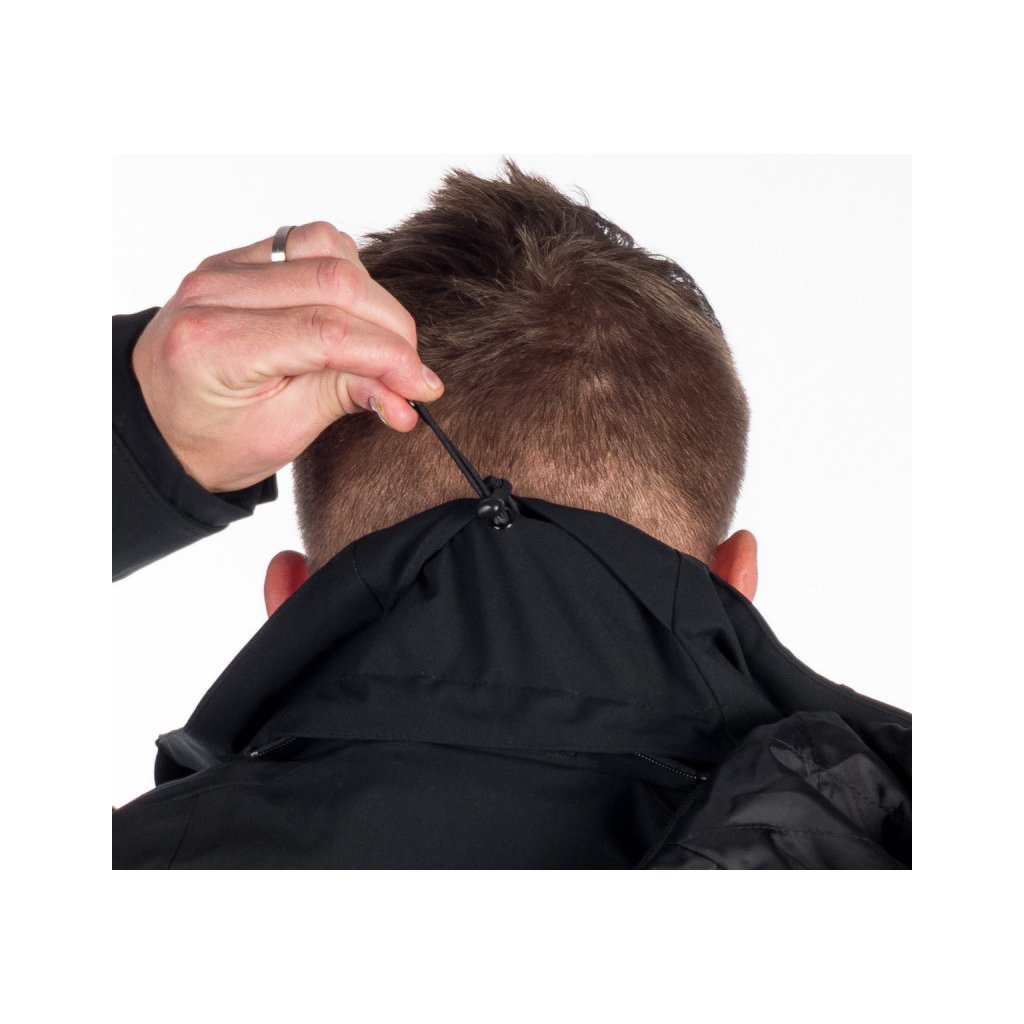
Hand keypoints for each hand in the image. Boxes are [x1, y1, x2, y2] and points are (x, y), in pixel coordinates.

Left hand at [131, 221, 442, 492]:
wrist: (160, 422)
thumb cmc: (212, 439)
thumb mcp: (280, 434)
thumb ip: (344, 397)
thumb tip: (407, 395)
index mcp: (215, 345)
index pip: (326, 332)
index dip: (388, 357)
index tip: (423, 387)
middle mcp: (215, 292)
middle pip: (335, 282)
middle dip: (391, 328)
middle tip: (411, 373)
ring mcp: (226, 267)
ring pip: (327, 248)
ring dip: (371, 295)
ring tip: (379, 344)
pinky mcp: (241, 258)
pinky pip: (310, 243)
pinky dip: (346, 274)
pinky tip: (351, 314)